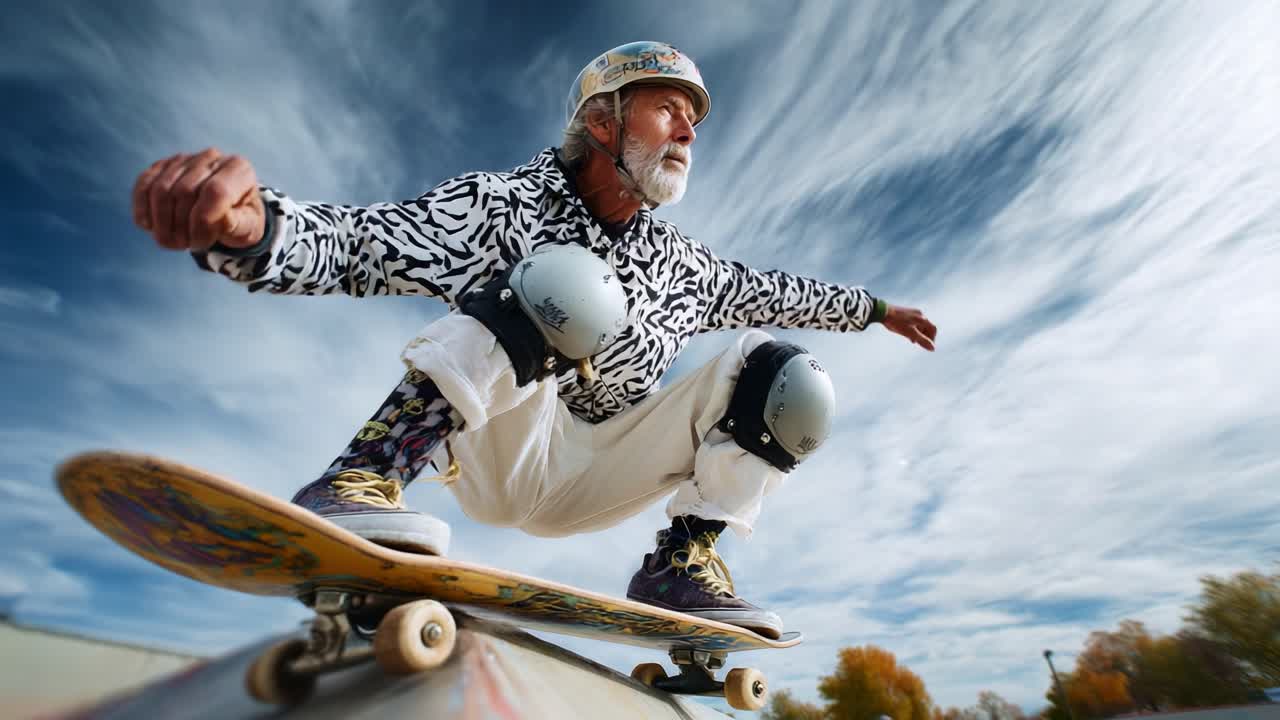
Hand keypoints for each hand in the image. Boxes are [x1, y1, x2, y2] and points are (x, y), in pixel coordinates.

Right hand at [132, 147, 264, 251]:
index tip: (202, 243)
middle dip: (181, 226)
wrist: (226, 212)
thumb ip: (238, 224)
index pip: (215, 192)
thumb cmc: (240, 221)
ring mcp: (185, 160)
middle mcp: (211, 158)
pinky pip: (144, 185)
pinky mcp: (162, 166)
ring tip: (172, 242)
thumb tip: (220, 218)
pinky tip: (148, 227)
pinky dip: (142, 209)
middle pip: (185, 191)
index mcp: (239, 170)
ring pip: (161, 189)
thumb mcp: (248, 227)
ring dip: (162, 222)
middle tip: (186, 246)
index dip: (203, 222)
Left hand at [883, 304, 936, 351]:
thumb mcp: (910, 333)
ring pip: (919, 325)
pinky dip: (913, 329)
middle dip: (925, 336)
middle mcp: (919, 314)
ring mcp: (912, 312)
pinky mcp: (905, 313)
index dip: (932, 338)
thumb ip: (922, 340)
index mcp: (922, 318)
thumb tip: (933, 349)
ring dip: (919, 334)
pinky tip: (907, 334)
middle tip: (921, 344)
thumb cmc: (897, 323)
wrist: (883, 312)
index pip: (933, 329)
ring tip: (913, 341)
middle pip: (927, 327)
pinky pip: (913, 322)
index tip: (928, 345)